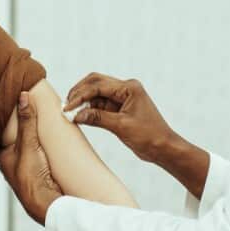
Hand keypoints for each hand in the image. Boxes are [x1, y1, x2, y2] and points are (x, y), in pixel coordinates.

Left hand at [0, 92, 63, 224]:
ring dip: (33, 133)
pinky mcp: (37, 170)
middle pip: (14, 136)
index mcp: (2, 154)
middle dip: (21, 123)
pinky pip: (37, 151)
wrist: (45, 204)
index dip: (6, 116)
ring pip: (26, 144)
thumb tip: (23, 96)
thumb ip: (27, 121)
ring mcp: (23, 166)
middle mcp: (10, 161)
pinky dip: (41, 143)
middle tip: (28, 105)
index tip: (12, 101)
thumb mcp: (28, 144)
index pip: (0, 130)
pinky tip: (49, 137)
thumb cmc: (30, 178)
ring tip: (40, 116)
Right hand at [63, 73, 179, 163]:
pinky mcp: (120, 108)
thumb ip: (98, 118)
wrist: (163, 148)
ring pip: (97, 93)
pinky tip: (81, 117)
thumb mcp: (121, 126)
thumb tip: (76, 115)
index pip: (98, 86)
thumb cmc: (149, 136)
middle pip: (95, 82)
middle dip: (79, 92)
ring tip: (71, 113)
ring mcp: (123, 98)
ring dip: (84, 102)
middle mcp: (126, 88)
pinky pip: (101, 104)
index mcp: (129, 88)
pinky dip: (90, 109)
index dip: (80, 95)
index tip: (68, 107)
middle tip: (66, 105)